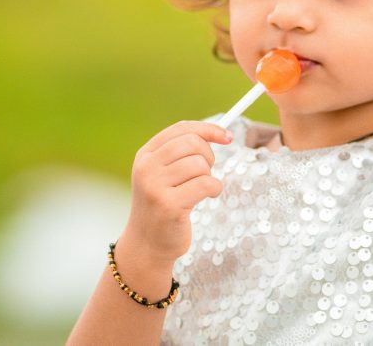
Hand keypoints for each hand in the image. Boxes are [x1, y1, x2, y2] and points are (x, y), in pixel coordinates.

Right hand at [119, 121, 232, 264]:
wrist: (146, 244)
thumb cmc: (163, 204)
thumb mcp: (163, 173)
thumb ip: (182, 151)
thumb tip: (220, 132)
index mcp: (145, 155)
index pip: (181, 129)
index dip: (208, 129)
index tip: (227, 136)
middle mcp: (146, 168)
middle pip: (192, 143)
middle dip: (208, 155)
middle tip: (207, 172)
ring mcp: (155, 187)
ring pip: (200, 164)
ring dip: (210, 176)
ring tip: (201, 189)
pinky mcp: (169, 206)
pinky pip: (206, 184)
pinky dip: (215, 188)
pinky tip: (208, 197)